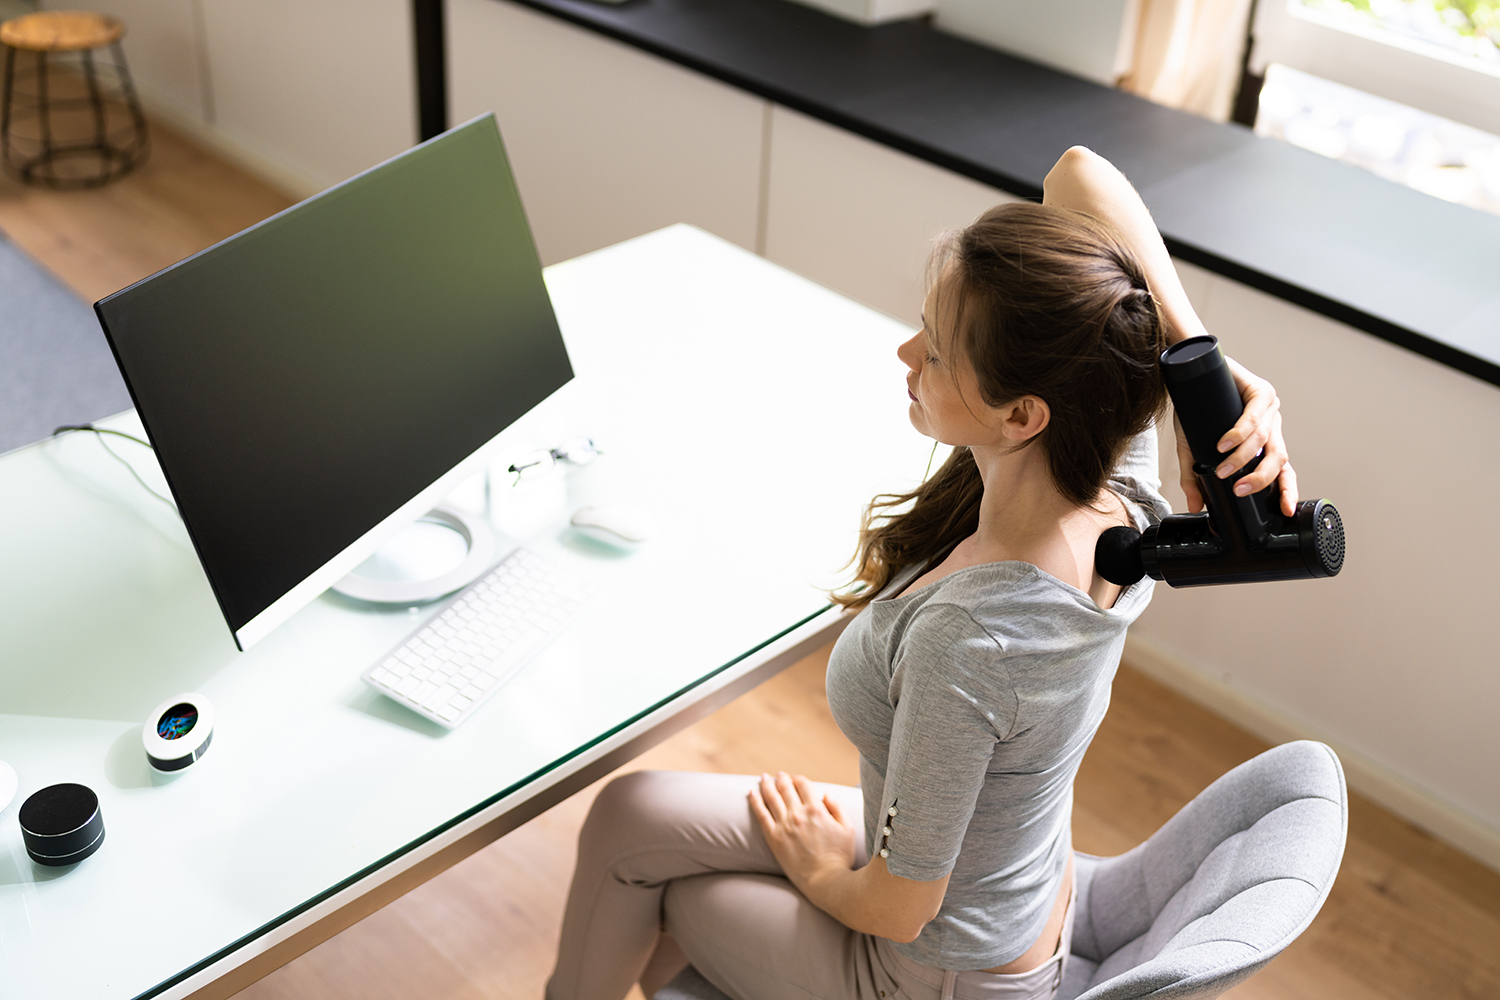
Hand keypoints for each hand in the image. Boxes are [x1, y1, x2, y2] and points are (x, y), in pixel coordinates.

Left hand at [748, 772, 857, 892]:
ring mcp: (784, 825)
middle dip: (782, 778)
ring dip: (767, 784)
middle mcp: (798, 814)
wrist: (825, 881)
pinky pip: (761, 814)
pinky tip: (751, 793)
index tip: (797, 779)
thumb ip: (837, 808)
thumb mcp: (848, 829)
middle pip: (786, 788)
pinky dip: (755, 801)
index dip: (799, 779)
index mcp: (817, 809)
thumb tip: (825, 793)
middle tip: (778, 775)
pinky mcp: (773, 838)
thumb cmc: (840, 856)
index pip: (804, 785)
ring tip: (763, 778)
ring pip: (771, 797)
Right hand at [1175, 357, 1298, 516]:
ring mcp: (1268, 407)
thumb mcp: (1192, 448)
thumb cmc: (1194, 408)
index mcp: (1263, 441)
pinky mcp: (1260, 390)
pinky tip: (1225, 443)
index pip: (1282, 468)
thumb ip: (1194, 478)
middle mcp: (1271, 425)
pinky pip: (1254, 417)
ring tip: (1222, 468)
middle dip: (1262, 478)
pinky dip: (1240, 434)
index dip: (1287, 489)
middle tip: (1240, 490)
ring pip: (1265, 440)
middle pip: (1279, 458)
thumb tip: (1195, 506)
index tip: (1286, 509)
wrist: (1187, 374)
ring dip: (1242, 458)